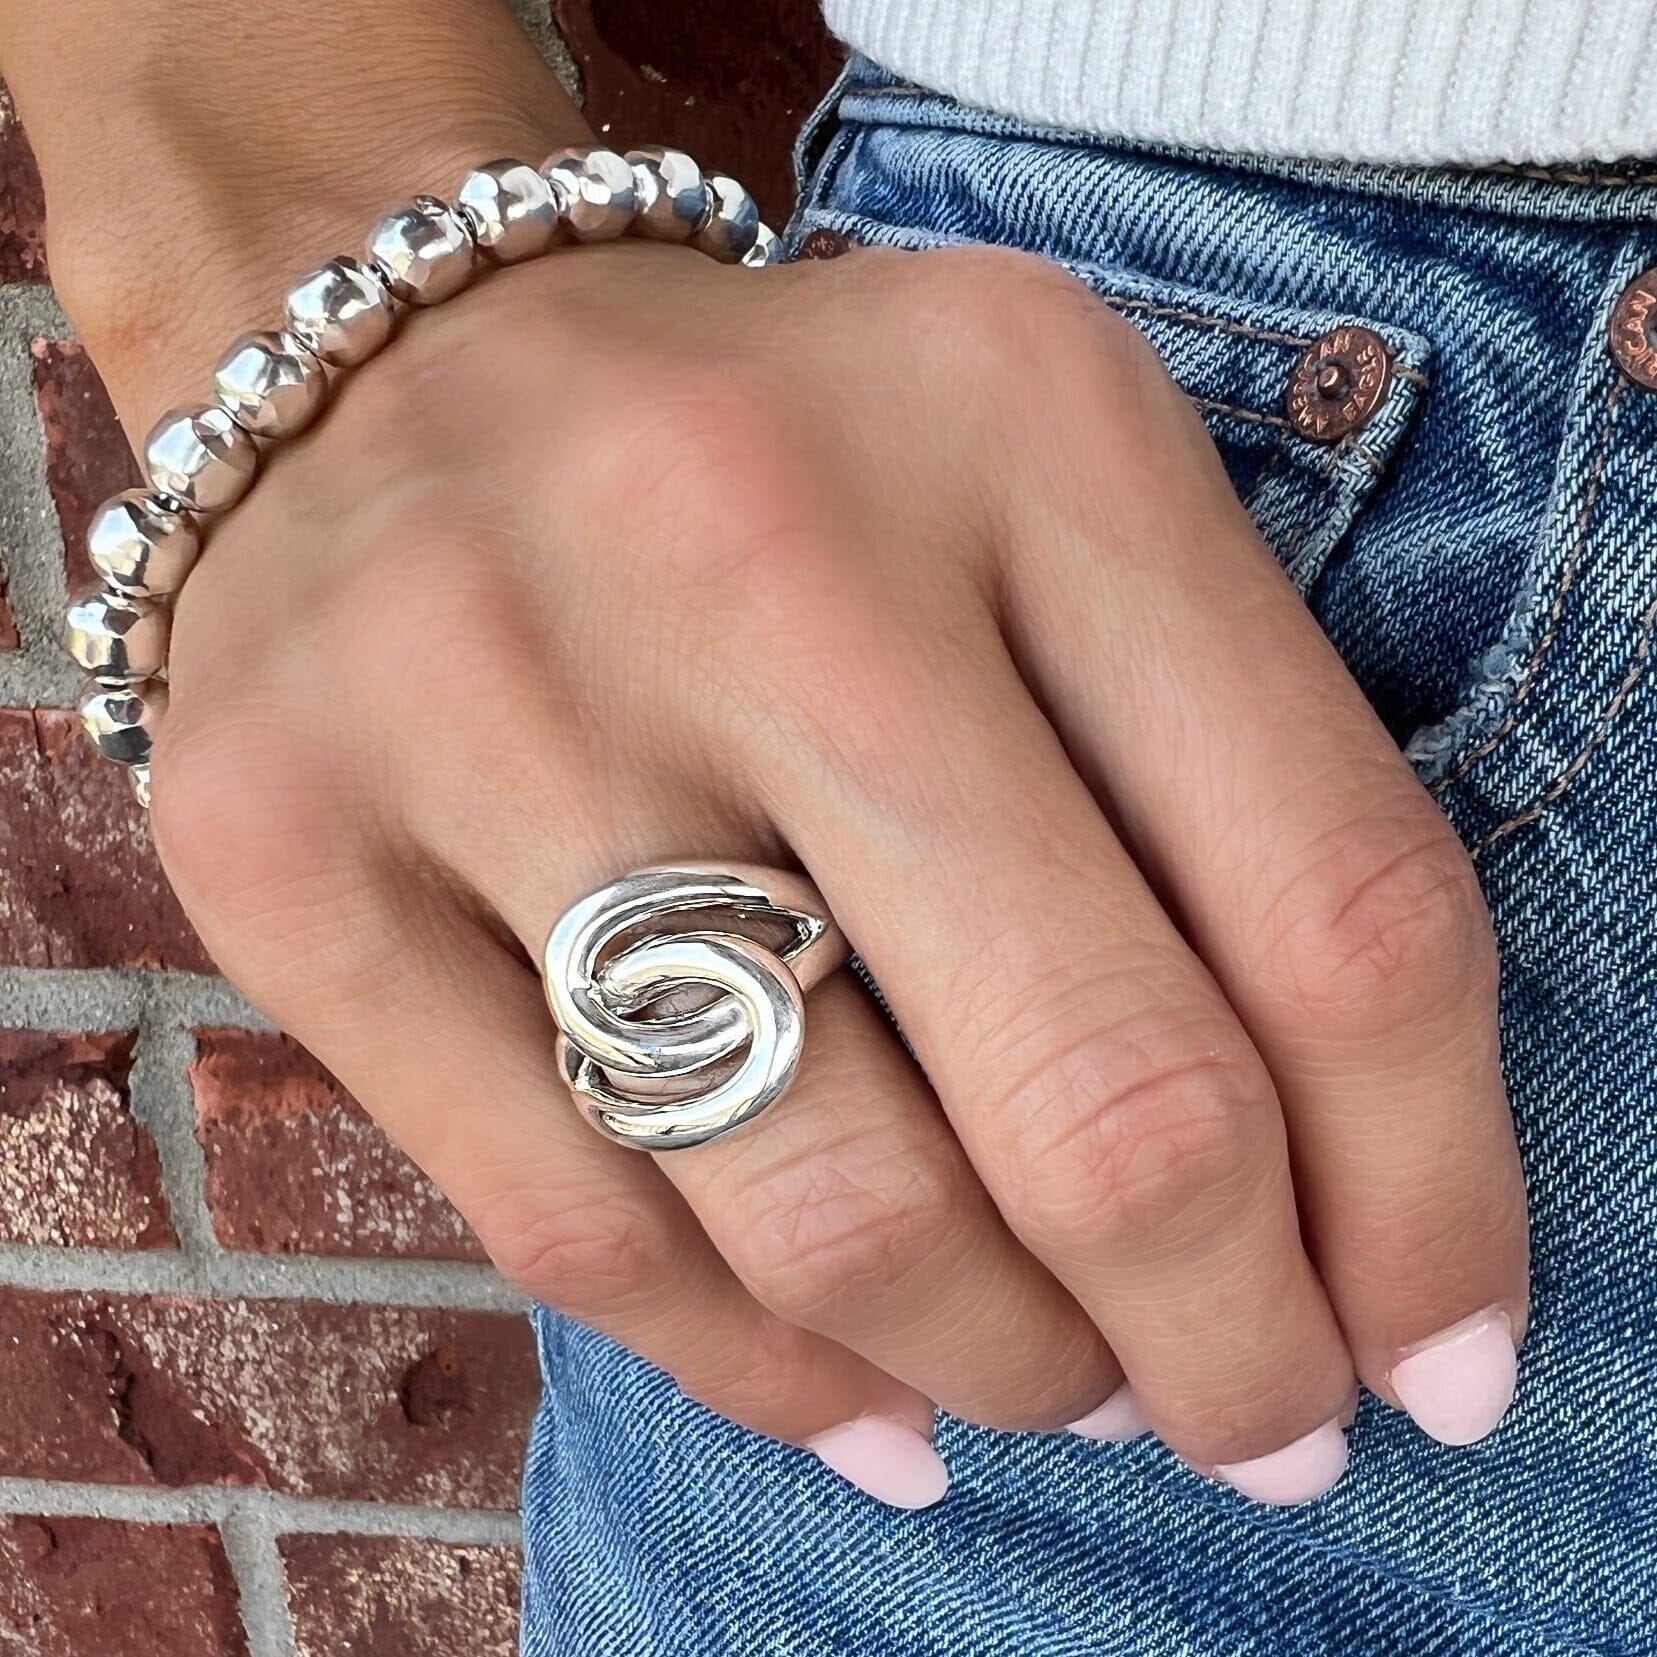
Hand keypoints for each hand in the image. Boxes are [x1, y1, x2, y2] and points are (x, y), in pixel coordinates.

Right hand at [141, 235, 1526, 1507]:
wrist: (400, 352)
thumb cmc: (794, 465)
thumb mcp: (1057, 523)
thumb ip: (1222, 818)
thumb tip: (1328, 1235)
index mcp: (1024, 424)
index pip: (1337, 900)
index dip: (1430, 1193)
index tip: (1437, 1347)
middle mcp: (750, 540)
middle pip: (1101, 1095)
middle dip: (1229, 1342)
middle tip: (1260, 1423)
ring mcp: (486, 690)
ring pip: (830, 1209)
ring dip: (1004, 1365)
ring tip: (1060, 1384)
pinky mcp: (286, 838)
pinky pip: (581, 1231)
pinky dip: (772, 1375)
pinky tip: (874, 1403)